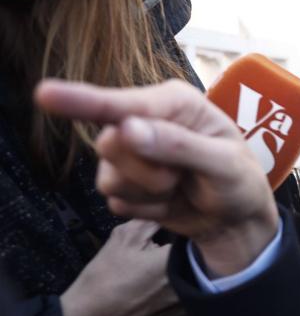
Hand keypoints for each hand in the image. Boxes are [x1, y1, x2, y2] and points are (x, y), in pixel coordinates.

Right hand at [35, 79, 278, 276]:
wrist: (236, 220)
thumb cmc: (239, 181)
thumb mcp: (224, 164)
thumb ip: (179, 146)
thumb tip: (126, 129)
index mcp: (174, 102)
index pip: (122, 103)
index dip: (82, 100)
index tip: (45, 94)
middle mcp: (145, 121)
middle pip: (109, 143)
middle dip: (146, 170)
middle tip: (182, 175)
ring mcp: (129, 154)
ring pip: (108, 178)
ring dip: (149, 193)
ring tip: (180, 186)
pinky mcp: (123, 183)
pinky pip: (116, 202)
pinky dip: (147, 210)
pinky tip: (170, 203)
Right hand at [60, 219, 187, 315]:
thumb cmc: (103, 280)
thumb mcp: (121, 240)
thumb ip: (149, 221)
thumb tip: (168, 214)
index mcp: (175, 262)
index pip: (196, 240)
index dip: (190, 235)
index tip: (184, 232)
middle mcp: (187, 287)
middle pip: (202, 263)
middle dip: (192, 255)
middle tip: (174, 252)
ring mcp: (184, 310)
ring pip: (198, 286)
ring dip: (191, 278)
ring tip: (171, 273)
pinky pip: (191, 306)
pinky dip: (185, 298)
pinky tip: (167, 294)